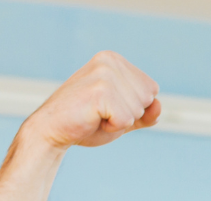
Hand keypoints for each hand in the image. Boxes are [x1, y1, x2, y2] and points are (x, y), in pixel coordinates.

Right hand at [20, 51, 160, 149]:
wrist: (51, 130)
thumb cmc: (86, 122)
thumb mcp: (123, 117)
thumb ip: (145, 113)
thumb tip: (159, 106)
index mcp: (115, 60)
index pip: (151, 89)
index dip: (134, 107)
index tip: (108, 107)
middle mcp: (110, 61)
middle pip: (148, 98)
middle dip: (128, 114)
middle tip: (100, 113)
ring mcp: (104, 74)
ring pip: (138, 110)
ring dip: (119, 121)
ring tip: (95, 115)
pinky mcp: (100, 91)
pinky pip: (126, 120)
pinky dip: (112, 127)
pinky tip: (92, 119)